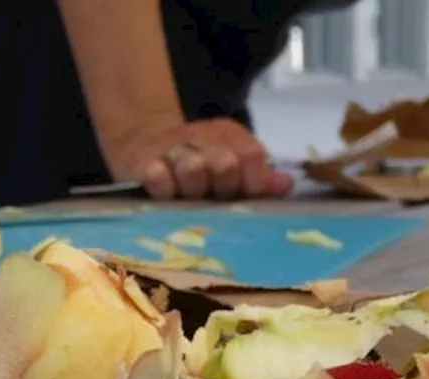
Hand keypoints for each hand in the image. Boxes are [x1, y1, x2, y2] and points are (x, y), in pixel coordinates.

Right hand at [105, 118, 293, 200]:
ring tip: (186, 195)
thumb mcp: (229, 161)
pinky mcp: (143, 161)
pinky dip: (163, 189)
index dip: (252, 181)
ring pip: (193, 170)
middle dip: (221, 187)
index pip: (252, 155)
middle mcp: (202, 137)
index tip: (240, 192)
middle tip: (210, 195)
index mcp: (229, 135)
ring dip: (192, 190)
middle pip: (226, 164)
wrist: (141, 139)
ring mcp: (172, 148)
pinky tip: (162, 193)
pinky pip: (159, 178)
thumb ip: (257, 177)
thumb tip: (287, 185)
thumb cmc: (193, 161)